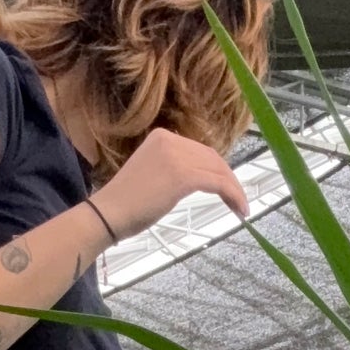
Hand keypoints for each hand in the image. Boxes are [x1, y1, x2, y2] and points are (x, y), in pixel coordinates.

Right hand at [96, 128, 248, 241]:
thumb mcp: (152, 175)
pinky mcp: (183, 176)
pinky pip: (218, 183)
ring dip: (234, 190)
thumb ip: (173, 169)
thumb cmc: (125, 203)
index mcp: (163, 137)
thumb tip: (198, 178)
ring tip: (241, 208)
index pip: (200, 151)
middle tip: (238, 200)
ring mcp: (177, 156)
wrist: (108, 213)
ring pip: (218, 170)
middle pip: (213, 158)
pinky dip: (232, 195)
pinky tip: (239, 210)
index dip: (218, 170)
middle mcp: (171, 140)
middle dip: (229, 179)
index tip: (227, 189)